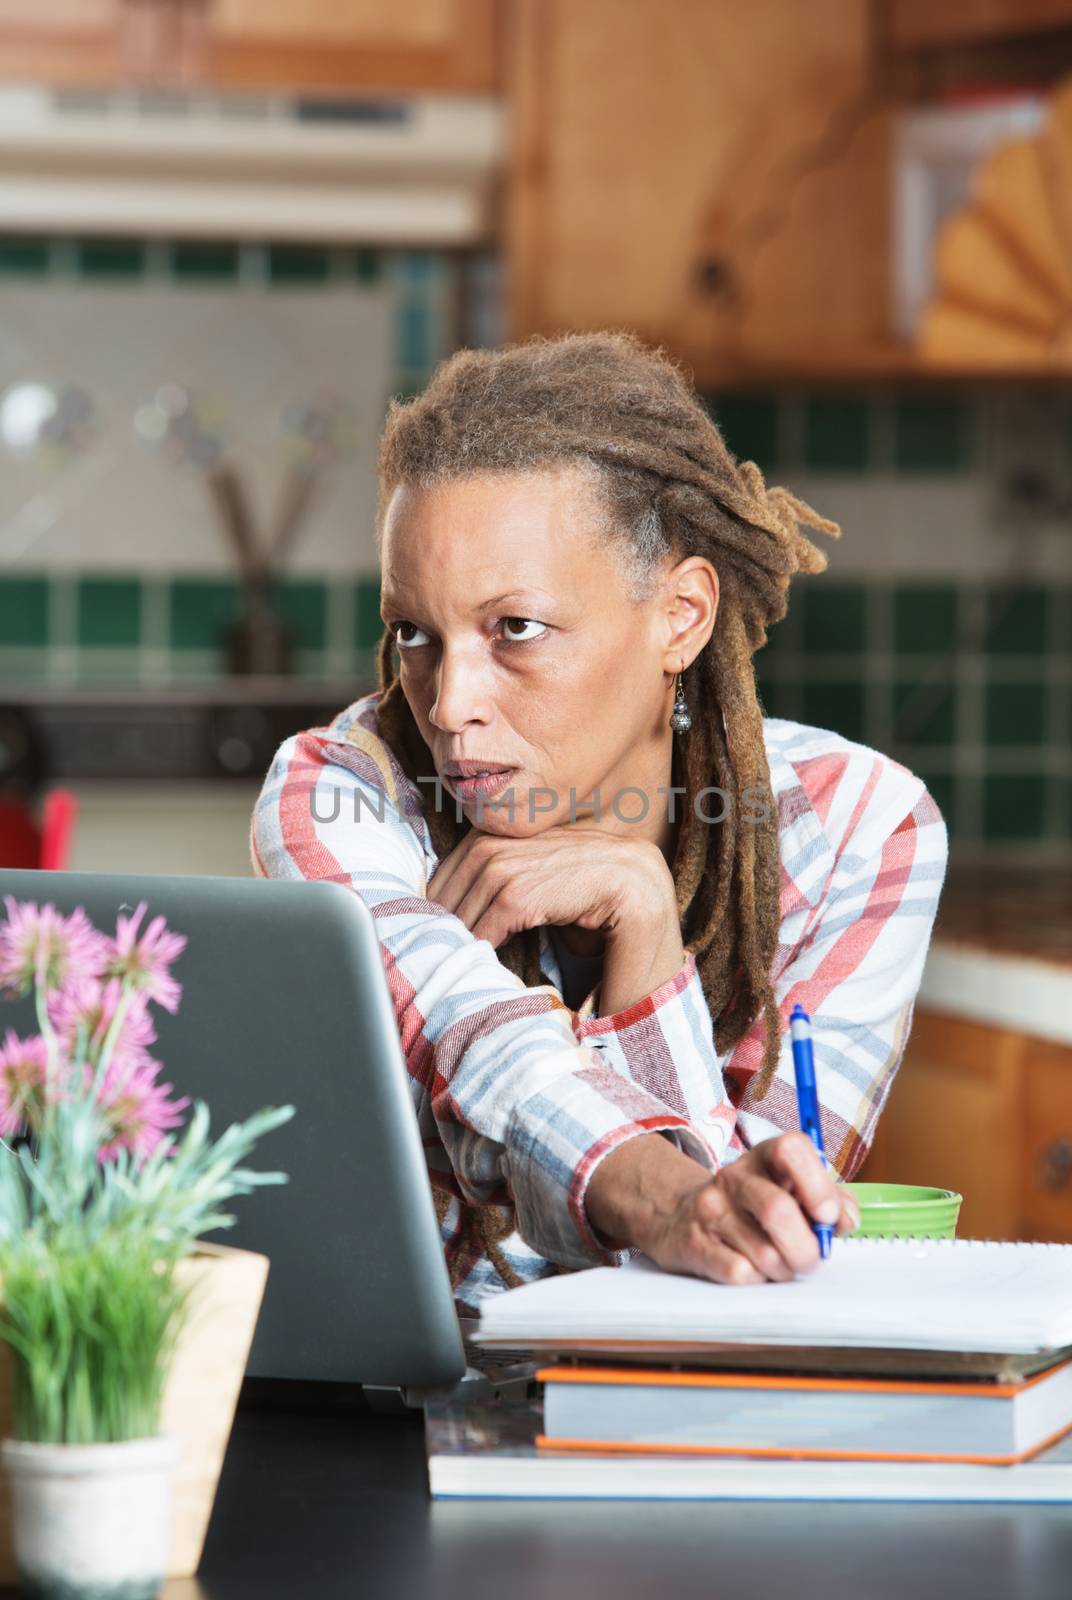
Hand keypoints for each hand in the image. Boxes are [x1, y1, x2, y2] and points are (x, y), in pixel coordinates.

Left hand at [425, 822, 673, 952]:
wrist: (633, 886)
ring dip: (454, 939)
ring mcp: (506, 868)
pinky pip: (482, 929)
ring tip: (450, 959)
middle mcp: (495, 844)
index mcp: (495, 832)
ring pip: (460, 911)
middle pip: (446, 890)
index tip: (427, 925)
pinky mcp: (519, 896)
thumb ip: (502, 870)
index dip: (435, 900)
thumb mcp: (535, 866)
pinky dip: (476, 947)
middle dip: (436, 921)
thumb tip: (457, 901)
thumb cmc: (582, 882)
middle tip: (430, 949)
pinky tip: (478, 960)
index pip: (445, 869)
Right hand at [587, 1130, 860, 1283]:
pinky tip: (754, 1269)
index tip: (827, 1216)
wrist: (680, 1216)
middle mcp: (734, 1176)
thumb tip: (844, 1219)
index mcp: (765, 1156)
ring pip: (765, 1254)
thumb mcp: (790, 1190)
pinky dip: (758, 1280)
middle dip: (806, 1249)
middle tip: (810, 1259)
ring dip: (784, 1270)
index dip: (817, 1184)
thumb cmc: (751, 1206)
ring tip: (781, 1265)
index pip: (791, 1148)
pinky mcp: (694, 1243)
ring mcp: (711, 1209)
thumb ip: (829, 1200)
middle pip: (778, 1211)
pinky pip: (741, 1273)